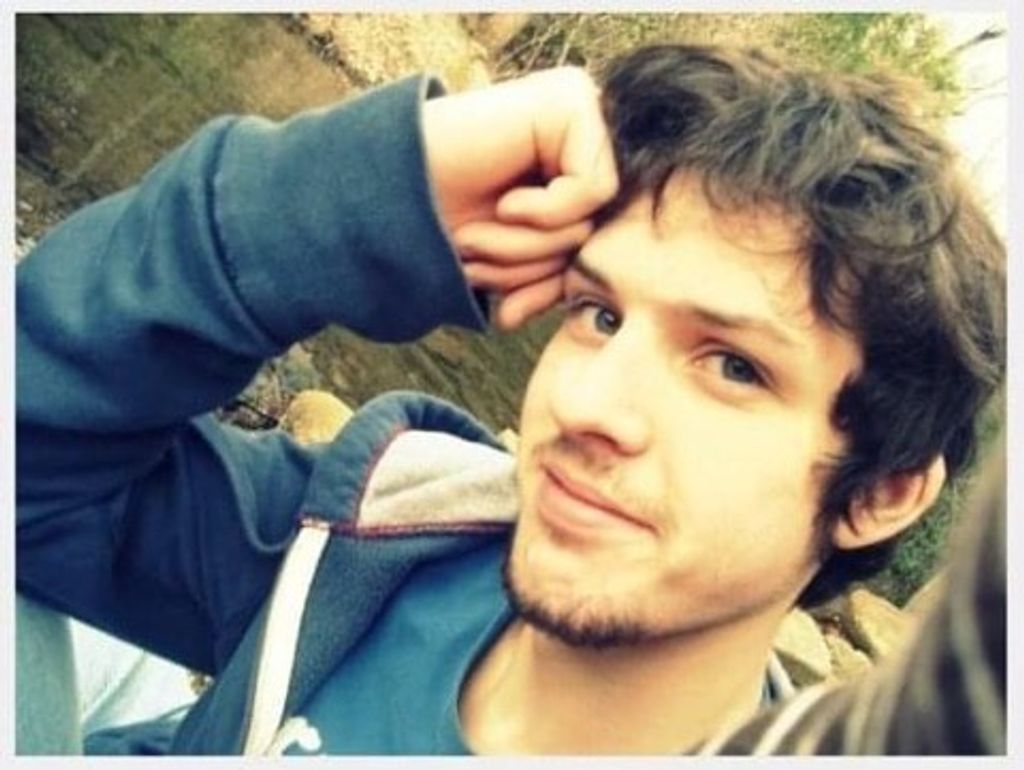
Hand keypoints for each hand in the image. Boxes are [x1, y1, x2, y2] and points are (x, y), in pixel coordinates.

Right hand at [422, 67, 617, 328]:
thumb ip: (552, 278)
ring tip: (479, 233)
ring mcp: (578, 110)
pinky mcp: (571, 101)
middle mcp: (579, 134)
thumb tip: (589, 300)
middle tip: (479, 255)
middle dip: (534, 267)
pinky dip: (544, 212)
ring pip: (593, 218)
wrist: (378, 196)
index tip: (508, 310)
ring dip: (530, 246)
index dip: (551, 288)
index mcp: (566, 167)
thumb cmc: (436, 231)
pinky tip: (505, 201)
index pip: (593, 251)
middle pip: (595, 237)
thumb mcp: (508, 267)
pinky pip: (592, 187)